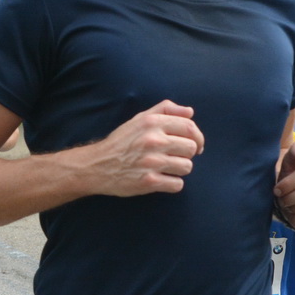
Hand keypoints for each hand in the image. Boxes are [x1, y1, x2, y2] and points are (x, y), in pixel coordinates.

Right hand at [88, 100, 204, 196]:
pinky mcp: (149, 182)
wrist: (97, 165)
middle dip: (188, 154)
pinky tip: (162, 180)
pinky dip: (172, 184)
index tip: (196, 145)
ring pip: (187, 167)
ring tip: (167, 168)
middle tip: (177, 157)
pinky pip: (177, 184)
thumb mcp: (139, 119)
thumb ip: (165, 110)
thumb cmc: (121, 142)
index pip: (189, 127)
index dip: (198, 137)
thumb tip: (190, 112)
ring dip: (180, 170)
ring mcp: (151, 162)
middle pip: (191, 148)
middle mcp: (153, 140)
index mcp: (152, 122)